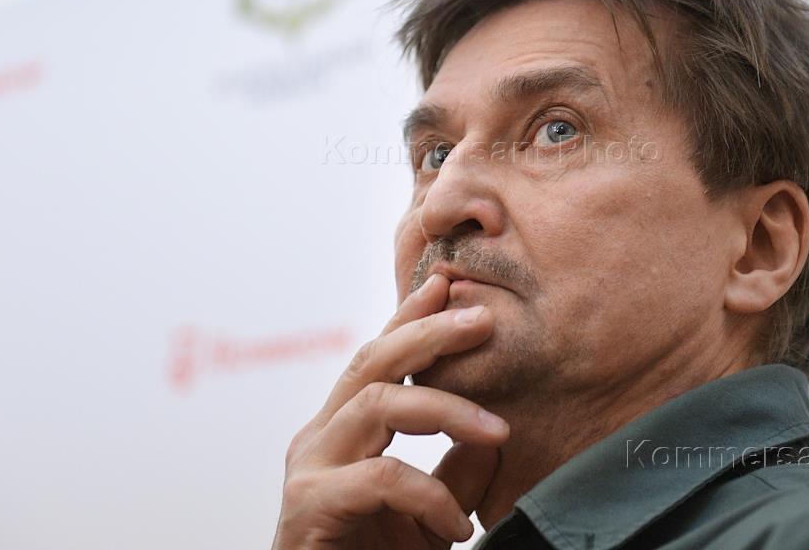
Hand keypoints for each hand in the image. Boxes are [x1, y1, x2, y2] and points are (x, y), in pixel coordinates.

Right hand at [271, 273, 509, 548]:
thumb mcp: (432, 515)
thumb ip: (458, 473)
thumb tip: (497, 434)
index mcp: (342, 431)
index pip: (377, 358)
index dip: (409, 317)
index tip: (446, 283)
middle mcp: (319, 438)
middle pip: (371, 361)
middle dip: (428, 332)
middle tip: (482, 318)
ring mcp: (309, 468)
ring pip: (378, 403)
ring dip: (446, 408)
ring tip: (499, 432)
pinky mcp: (309, 505)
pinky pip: (381, 476)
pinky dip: (430, 495)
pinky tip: (457, 527)